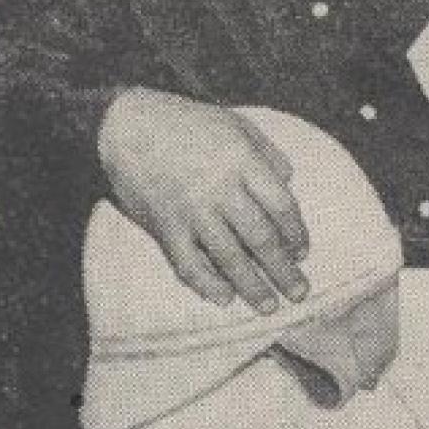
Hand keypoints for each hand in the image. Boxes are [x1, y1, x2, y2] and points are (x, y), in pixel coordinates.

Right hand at [98, 86, 309, 312]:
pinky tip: (223, 298)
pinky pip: (188, 263)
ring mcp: (191, 210)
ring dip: (251, 286)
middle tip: (299, 293)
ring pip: (228, 257)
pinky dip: (206, 284)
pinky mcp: (164, 226)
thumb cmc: (187, 122)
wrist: (125, 125)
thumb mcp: (236, 124)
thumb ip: (267, 153)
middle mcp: (220, 189)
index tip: (303, 252)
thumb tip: (289, 183)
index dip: (296, 232)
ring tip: (269, 306)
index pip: (281, 205)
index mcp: (243, 161)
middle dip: (283, 270)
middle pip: (261, 238)